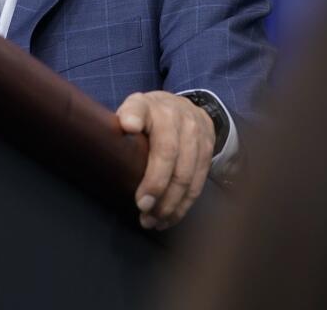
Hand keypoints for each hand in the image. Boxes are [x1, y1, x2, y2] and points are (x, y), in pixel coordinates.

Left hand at [117, 90, 214, 229]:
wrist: (183, 109)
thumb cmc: (147, 118)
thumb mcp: (130, 112)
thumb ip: (122, 123)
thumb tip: (118, 134)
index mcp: (148, 105)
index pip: (139, 109)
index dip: (134, 117)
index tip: (128, 127)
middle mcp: (176, 116)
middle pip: (168, 153)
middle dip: (156, 184)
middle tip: (142, 207)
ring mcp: (196, 132)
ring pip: (186, 173)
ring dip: (170, 203)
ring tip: (153, 221)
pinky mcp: (209, 149)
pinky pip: (198, 182)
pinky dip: (183, 204)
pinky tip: (169, 218)